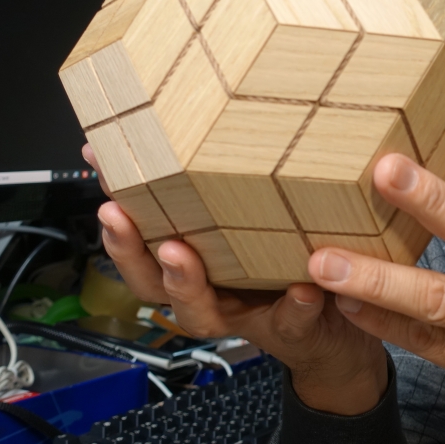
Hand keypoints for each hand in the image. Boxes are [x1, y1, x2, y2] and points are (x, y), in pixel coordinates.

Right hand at [82, 145, 387, 414]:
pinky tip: (302, 288)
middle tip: (119, 216)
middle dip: (128, 248)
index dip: (116, 198)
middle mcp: (211, 290)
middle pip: (150, 280)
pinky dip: (292, 307)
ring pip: (200, 311)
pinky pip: (287, 322)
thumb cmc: (297, 263)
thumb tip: (204, 115)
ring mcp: (245, 313)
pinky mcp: (290, 328)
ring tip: (179, 254)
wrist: (347, 327)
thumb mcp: (263, 215)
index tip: (97, 160)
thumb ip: (233, 179)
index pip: (141, 232)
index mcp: (198, 258)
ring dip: (184, 283)